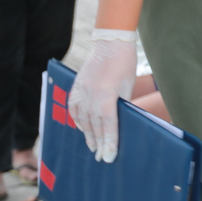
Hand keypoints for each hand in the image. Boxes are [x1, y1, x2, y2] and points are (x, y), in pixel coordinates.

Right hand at [68, 29, 136, 161]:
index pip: (108, 126)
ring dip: (88, 135)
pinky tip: (81, 128)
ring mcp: (80, 91)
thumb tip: (121, 123)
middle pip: (94, 126)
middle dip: (99, 144)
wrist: (110, 43)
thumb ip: (123, 105)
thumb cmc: (124, 63)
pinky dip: (77, 120)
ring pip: (82, 119)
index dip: (109, 143)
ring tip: (93, 147)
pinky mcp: (76, 87)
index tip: (109, 157)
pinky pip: (73, 108)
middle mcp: (90, 96)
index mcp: (106, 96)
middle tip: (101, 158)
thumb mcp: (128, 86)